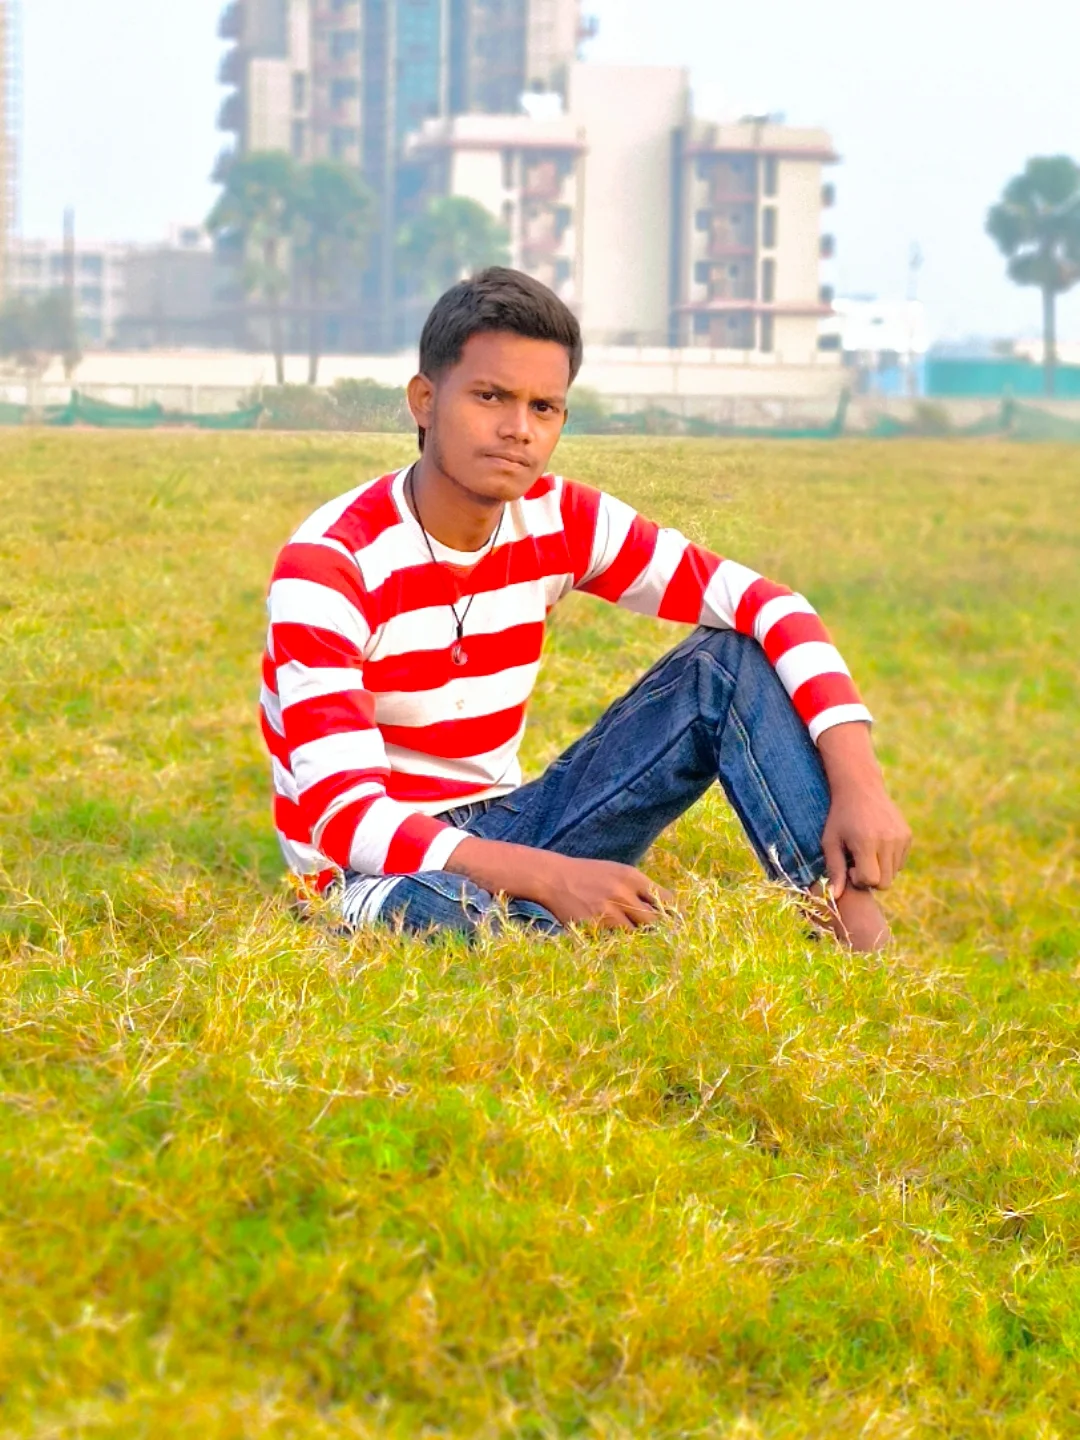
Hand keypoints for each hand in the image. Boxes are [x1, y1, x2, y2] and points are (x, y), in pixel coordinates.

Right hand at [536, 854, 674, 930]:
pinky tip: (613, 939)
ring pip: (635, 935)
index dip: (671, 914)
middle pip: (654, 921)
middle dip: (655, 929)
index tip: (673, 922)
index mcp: (632, 877)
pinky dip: (616, 943)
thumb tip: (666, 909)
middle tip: (654, 936)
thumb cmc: (589, 875)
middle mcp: (622, 893)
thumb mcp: (617, 872)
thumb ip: (640, 888)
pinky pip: (614, 941)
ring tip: (632, 939)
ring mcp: (607, 912)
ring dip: (635, 938)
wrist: (554, 878)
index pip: (665, 900)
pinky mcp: (593, 927)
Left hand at [817, 723, 911, 896]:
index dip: (858, 879)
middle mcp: (888, 841)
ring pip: (894, 873)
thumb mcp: (830, 841)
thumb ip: (834, 869)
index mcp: (867, 842)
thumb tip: (835, 897)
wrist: (860, 787)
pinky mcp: (907, 835)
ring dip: (879, 869)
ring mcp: (901, 837)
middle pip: (885, 883)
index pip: (871, 881)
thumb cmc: (839, 816)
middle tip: (857, 862)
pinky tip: (875, 845)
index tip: (849, 866)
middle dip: (870, 878)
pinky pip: (900, 862)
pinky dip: (888, 860)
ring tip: (865, 852)